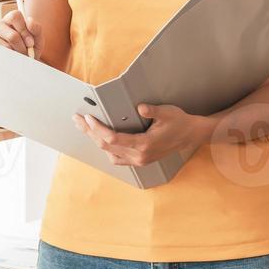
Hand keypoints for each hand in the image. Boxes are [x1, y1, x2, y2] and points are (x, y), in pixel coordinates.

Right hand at [0, 10, 42, 58]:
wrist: (20, 63)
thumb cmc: (28, 49)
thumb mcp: (36, 39)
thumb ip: (36, 29)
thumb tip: (29, 22)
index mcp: (10, 19)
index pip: (15, 16)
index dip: (25, 30)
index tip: (31, 43)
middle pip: (13, 36)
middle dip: (22, 47)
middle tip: (25, 53)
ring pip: (7, 47)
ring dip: (16, 54)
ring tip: (18, 56)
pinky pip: (0, 54)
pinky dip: (9, 58)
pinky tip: (9, 57)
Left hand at [76, 103, 211, 167]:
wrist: (191, 136)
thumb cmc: (179, 122)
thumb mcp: (168, 112)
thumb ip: (153, 111)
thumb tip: (140, 107)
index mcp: (144, 145)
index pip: (112, 139)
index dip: (97, 128)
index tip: (88, 117)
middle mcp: (139, 156)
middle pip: (106, 146)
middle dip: (90, 132)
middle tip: (78, 120)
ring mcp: (139, 160)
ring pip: (109, 153)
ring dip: (96, 141)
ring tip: (85, 128)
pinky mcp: (140, 160)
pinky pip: (117, 158)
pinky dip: (107, 149)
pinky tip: (101, 140)